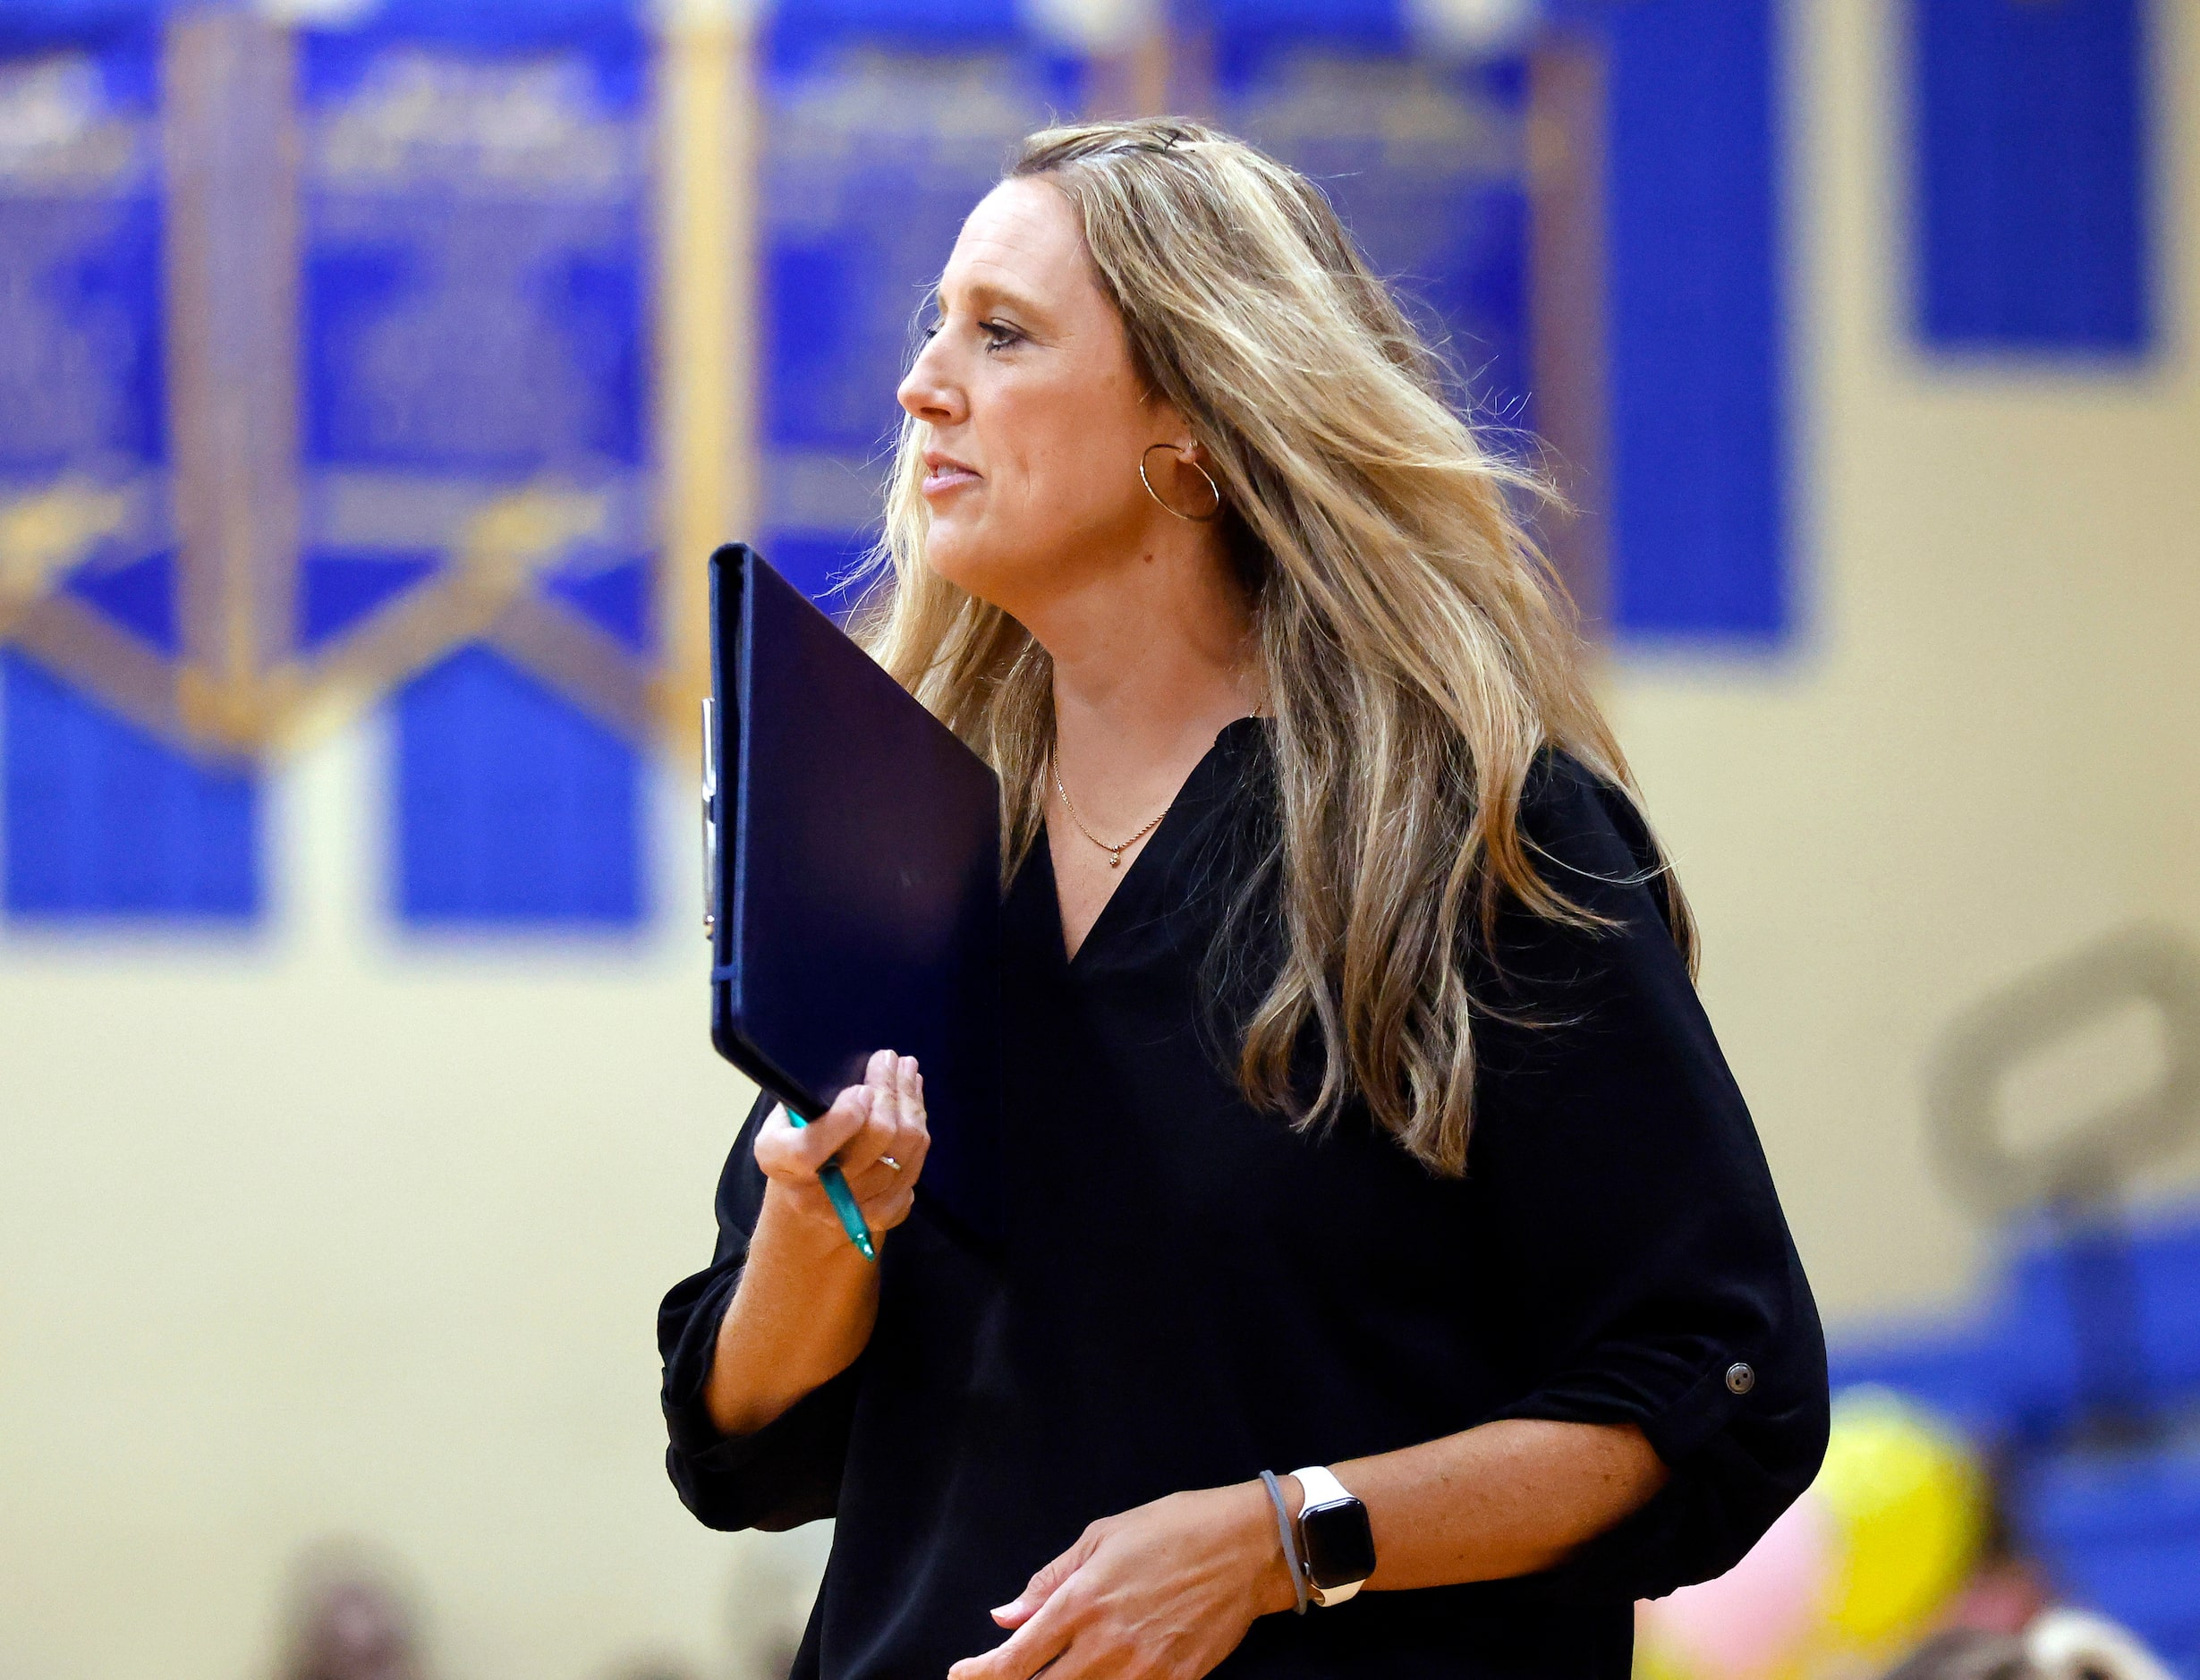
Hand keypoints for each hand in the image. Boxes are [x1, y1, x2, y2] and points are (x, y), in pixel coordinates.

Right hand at [753, 1049, 927, 1245]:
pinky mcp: (879, 1218)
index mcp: (776, 1160)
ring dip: (910, 1107)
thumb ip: (816, 1095)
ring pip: (899, 1155)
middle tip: (891, 1059)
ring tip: (908, 1074)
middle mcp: (808, 1195)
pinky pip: (912, 1174)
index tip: (862, 1088)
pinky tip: (914, 1108)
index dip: (842, 1120)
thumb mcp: (789, 1110)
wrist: (807, 1192)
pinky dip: (918, 1137)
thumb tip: (867, 1067)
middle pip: (871, 1145)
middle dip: (888, 1094)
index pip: (808, 1150)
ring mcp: (847, 1212)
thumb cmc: (797, 1134)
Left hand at [947, 1481, 1295, 1679]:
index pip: (1014, 1660)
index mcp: (1081, 1602)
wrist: (1249, 1546)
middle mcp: (1105, 1644)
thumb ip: (1049, 1581)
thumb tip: (1005, 1616)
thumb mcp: (1102, 1537)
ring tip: (1043, 1678)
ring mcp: (1142, 1671)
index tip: (961, 1676)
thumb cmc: (1174, 1528)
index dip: (979, 1676)